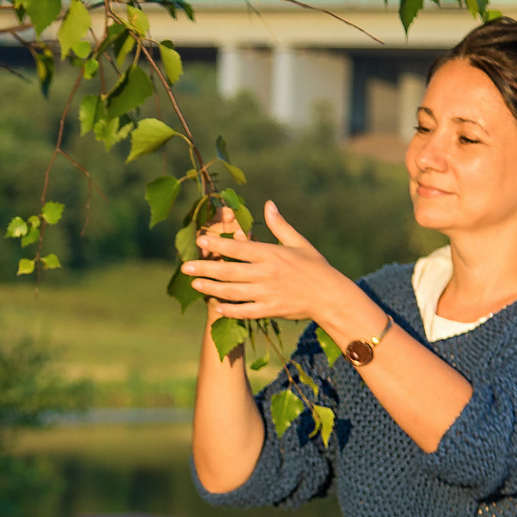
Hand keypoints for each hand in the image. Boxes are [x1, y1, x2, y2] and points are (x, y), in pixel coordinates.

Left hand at [183, 201, 361, 325]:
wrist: (331, 296)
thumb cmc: (315, 267)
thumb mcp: (299, 242)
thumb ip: (279, 225)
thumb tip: (268, 204)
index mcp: (272, 254)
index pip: (239, 248)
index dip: (217, 244)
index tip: (200, 240)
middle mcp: (266, 273)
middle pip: (230, 271)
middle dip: (206, 268)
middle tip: (185, 267)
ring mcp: (267, 294)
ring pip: (233, 291)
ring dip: (212, 288)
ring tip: (195, 283)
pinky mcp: (271, 310)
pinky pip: (246, 311)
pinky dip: (230, 310)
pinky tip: (216, 307)